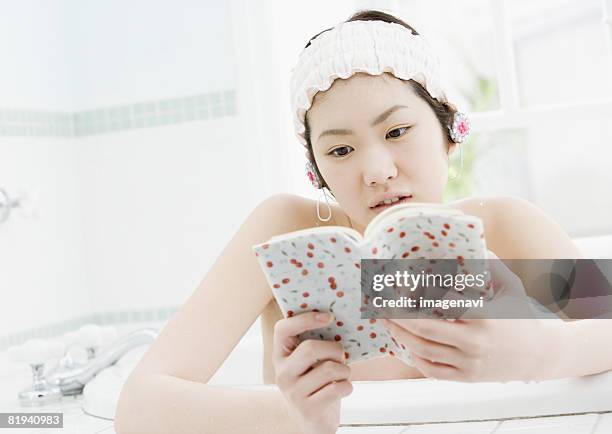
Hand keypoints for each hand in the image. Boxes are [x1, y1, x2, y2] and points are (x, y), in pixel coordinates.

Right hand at [273, 311, 352, 433]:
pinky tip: (343, 388)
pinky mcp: (308, 409)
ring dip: (344, 370)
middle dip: (334, 349)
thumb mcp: (309, 363)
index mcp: (280, 355)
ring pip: (328, 369)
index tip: (329, 316)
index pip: (282, 329)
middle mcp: (282, 373)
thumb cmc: (315, 384)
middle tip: (342, 355)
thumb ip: (315, 344)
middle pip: (310, 348)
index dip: (305, 319)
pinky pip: (337, 388)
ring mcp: (293, 393)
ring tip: (342, 374)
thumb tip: (339, 321)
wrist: (312, 422)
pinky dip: (347, 386)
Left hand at [381, 251, 554, 381]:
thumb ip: (489, 263)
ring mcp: (470, 364)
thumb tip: (470, 240)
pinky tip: (406, 344)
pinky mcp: (467, 378)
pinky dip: (415, 358)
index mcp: (484, 316)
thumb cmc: (521, 314)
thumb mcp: (510, 284)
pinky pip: (432, 370)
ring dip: (400, 336)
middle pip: (424, 329)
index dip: (415, 294)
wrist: (541, 354)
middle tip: (380, 305)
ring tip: (386, 322)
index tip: (397, 284)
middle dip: (397, 317)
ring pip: (423, 351)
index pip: (440, 304)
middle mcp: (475, 343)